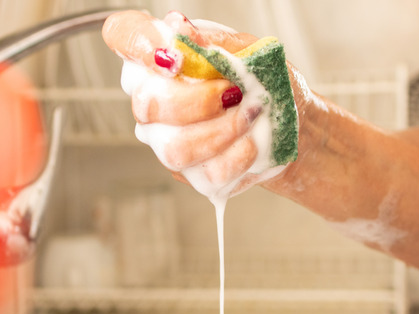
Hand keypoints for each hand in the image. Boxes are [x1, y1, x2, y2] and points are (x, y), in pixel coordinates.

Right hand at [102, 11, 294, 197]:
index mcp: (162, 56)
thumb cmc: (266, 84)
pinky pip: (204, 173)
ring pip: (174, 148)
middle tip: (234, 93)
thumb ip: (216, 45)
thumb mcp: (251, 52)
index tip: (174, 58)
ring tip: (250, 117)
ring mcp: (165, 139)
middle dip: (198, 102)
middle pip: (147, 105)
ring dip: (222, 132)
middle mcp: (153, 99)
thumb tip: (184, 35)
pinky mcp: (189, 172)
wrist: (294, 127)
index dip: (137, 42)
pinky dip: (237, 156)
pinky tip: (251, 143)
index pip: (124, 34)